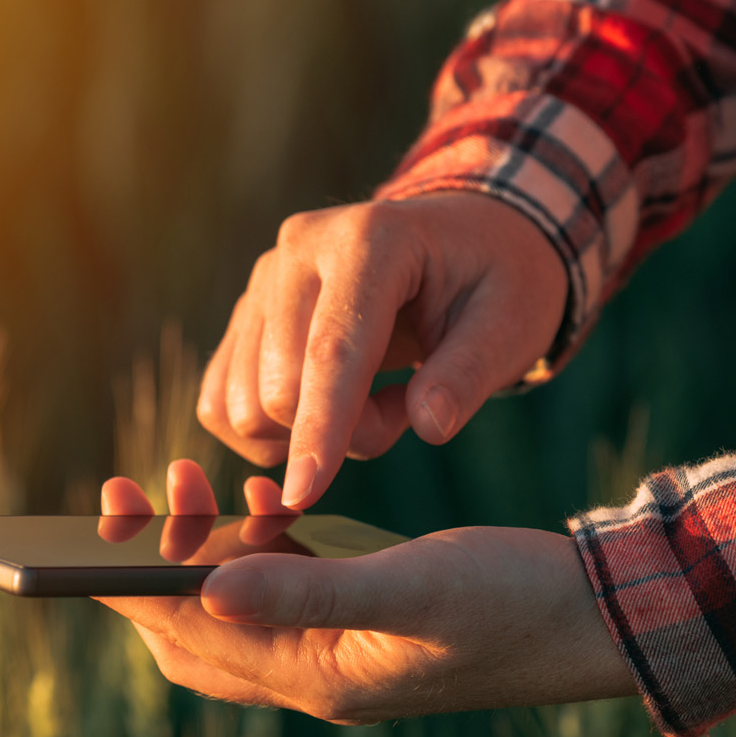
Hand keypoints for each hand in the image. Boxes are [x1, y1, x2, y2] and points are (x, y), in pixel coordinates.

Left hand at [96, 460, 633, 723]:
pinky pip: (279, 590)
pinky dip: (255, 548)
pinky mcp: (359, 620)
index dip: (133, 582)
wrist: (593, 619)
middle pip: (192, 635)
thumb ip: (311, 589)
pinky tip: (266, 498)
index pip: (191, 635)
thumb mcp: (414, 587)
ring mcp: (336, 650)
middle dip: (149, 569)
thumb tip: (202, 589)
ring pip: (232, 610)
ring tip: (192, 483)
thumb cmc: (513, 602)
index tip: (103, 519)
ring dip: (200, 553)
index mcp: (316, 676)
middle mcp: (314, 672)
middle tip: (138, 496)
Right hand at [198, 192, 566, 508]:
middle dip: (344, 434)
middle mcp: (300, 247)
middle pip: (280, 388)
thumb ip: (470, 376)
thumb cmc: (495, 283)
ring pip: (245, 404)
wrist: (464, 242)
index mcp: (370, 239)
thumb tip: (428, 426)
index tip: (303, 497)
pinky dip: (273, 433)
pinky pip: (223, 402)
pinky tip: (332, 406)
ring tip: (379, 393)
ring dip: (313, 432)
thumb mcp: (512, 325)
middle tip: (413, 403)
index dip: (319, 429)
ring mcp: (264, 278)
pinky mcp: (247, 312)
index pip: (332, 351)